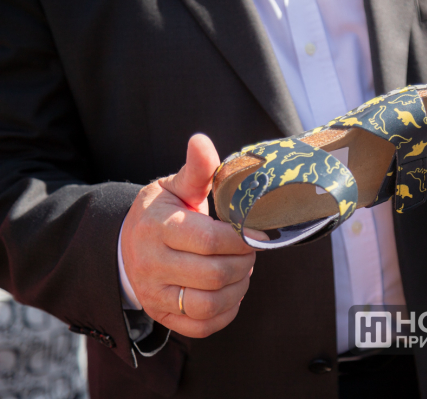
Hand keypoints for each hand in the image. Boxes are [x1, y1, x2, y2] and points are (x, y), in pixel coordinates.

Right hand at [121, 134, 266, 337]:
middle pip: (215, 275)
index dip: (243, 238)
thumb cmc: (161, 212)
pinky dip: (226, 312)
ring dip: (238, 288)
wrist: (127, 245)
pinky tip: (230, 291)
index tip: (256, 231)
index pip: (211, 241)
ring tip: (242, 270)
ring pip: (209, 304)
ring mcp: (155, 294)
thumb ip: (196, 170)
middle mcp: (151, 265)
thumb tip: (201, 141)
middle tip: (249, 251)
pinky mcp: (162, 315)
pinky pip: (202, 327)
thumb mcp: (174, 187)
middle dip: (244, 263)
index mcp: (158, 228)